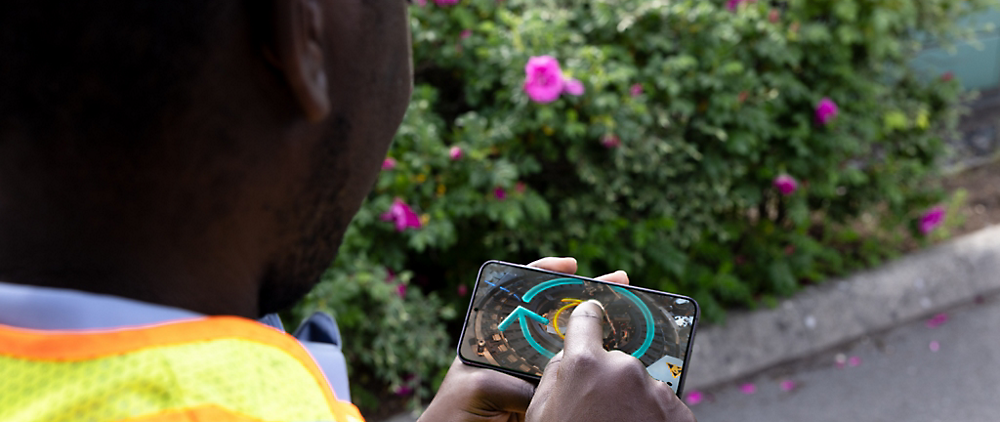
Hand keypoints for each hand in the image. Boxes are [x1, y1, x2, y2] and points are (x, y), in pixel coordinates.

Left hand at [418, 257, 630, 421]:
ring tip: (629, 312)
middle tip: (619, 282)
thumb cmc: (455, 411)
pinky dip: (597, 363)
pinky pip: (576, 373)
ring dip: (600, 328)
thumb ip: (515, 380)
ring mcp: (536, 369)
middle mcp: (520, 347)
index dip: (547, 276)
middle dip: (588, 296)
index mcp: (498, 335)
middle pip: (558, 314)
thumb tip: (555, 382)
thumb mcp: (482, 386)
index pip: (524, 296)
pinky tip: (618, 351)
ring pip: (572, 343)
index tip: (571, 266)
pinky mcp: (548, 391)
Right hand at [525, 300, 695, 421]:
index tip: (593, 312)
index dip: (588, 316)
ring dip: (633, 400)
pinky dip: (653, 417)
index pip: (587, 319)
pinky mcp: (679, 411)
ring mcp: (654, 389)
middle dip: (609, 378)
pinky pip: (663, 404)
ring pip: (641, 384)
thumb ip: (555, 376)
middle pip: (615, 360)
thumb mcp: (542, 413)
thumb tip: (567, 356)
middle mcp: (623, 368)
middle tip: (599, 408)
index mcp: (584, 364)